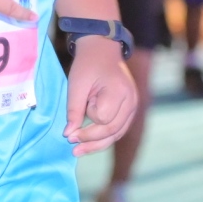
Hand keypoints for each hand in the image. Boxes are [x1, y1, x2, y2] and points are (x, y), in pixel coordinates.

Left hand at [63, 37, 135, 155]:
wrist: (102, 49)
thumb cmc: (88, 64)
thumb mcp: (76, 85)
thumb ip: (74, 110)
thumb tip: (69, 135)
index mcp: (120, 91)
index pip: (103, 118)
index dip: (89, 117)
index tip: (77, 111)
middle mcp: (132, 101)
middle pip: (112, 130)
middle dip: (91, 139)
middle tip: (70, 144)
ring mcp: (133, 106)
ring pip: (116, 134)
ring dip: (97, 144)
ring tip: (78, 151)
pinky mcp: (129, 110)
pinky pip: (118, 129)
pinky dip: (104, 137)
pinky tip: (90, 143)